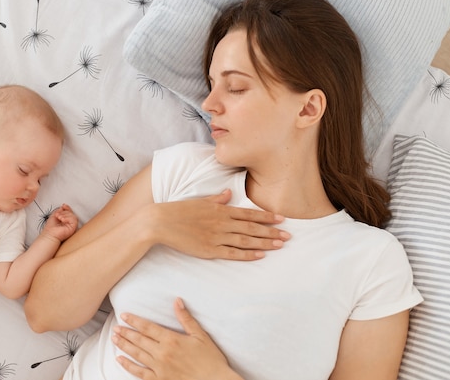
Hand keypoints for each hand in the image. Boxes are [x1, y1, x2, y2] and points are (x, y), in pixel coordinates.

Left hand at [43, 204, 77, 241]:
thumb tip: (63, 206)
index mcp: (65, 220)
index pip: (69, 212)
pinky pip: (74, 220)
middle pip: (71, 213)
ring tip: (59, 218)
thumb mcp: (54, 215)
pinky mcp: (73, 228)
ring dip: (65, 215)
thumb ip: (60, 210)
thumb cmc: (51, 227)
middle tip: (58, 215)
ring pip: (73, 216)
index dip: (67, 208)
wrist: (50, 234)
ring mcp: (72, 226)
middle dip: (64, 212)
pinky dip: (68, 218)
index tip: (63, 205)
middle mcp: (69, 223)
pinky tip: (62, 220)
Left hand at [112, 298, 242, 379]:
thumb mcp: (200, 335)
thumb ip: (186, 318)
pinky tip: (120, 360)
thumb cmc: (210, 359)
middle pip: (139, 340)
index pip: (148, 327)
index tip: (124, 315)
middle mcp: (162, 353)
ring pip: (136, 354)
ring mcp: (159, 368)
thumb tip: (177, 301)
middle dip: (126, 332)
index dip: (134, 320)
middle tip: (115, 326)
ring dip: (124, 345)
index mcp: (171, 340)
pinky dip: (128, 366)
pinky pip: (139, 373)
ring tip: (114, 338)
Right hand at [146, 189, 289, 260]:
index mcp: (220, 210)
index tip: (281, 219)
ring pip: (246, 241)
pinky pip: (233, 253)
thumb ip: (217, 199)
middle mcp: (222, 223)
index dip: (266, 217)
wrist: (160, 222)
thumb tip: (229, 193)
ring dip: (265, 243)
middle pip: (252, 228)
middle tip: (289, 235)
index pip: (249, 214)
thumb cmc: (178, 211)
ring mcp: (216, 237)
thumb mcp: (200, 201)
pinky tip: (260, 255)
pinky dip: (247, 255)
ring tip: (280, 245)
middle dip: (272, 232)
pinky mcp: (209, 250)